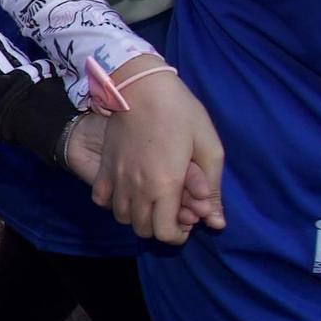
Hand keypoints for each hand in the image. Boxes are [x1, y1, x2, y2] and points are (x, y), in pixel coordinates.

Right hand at [91, 60, 225, 242]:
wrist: (140, 85)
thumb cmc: (180, 112)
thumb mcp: (209, 146)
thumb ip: (213, 189)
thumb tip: (217, 223)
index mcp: (166, 185)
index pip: (166, 234)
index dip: (178, 234)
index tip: (186, 221)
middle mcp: (138, 188)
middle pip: (144, 230)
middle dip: (160, 225)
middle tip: (171, 208)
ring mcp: (117, 179)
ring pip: (123, 218)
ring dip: (138, 215)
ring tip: (151, 199)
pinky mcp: (104, 168)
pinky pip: (102, 200)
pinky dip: (114, 202)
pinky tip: (127, 190)